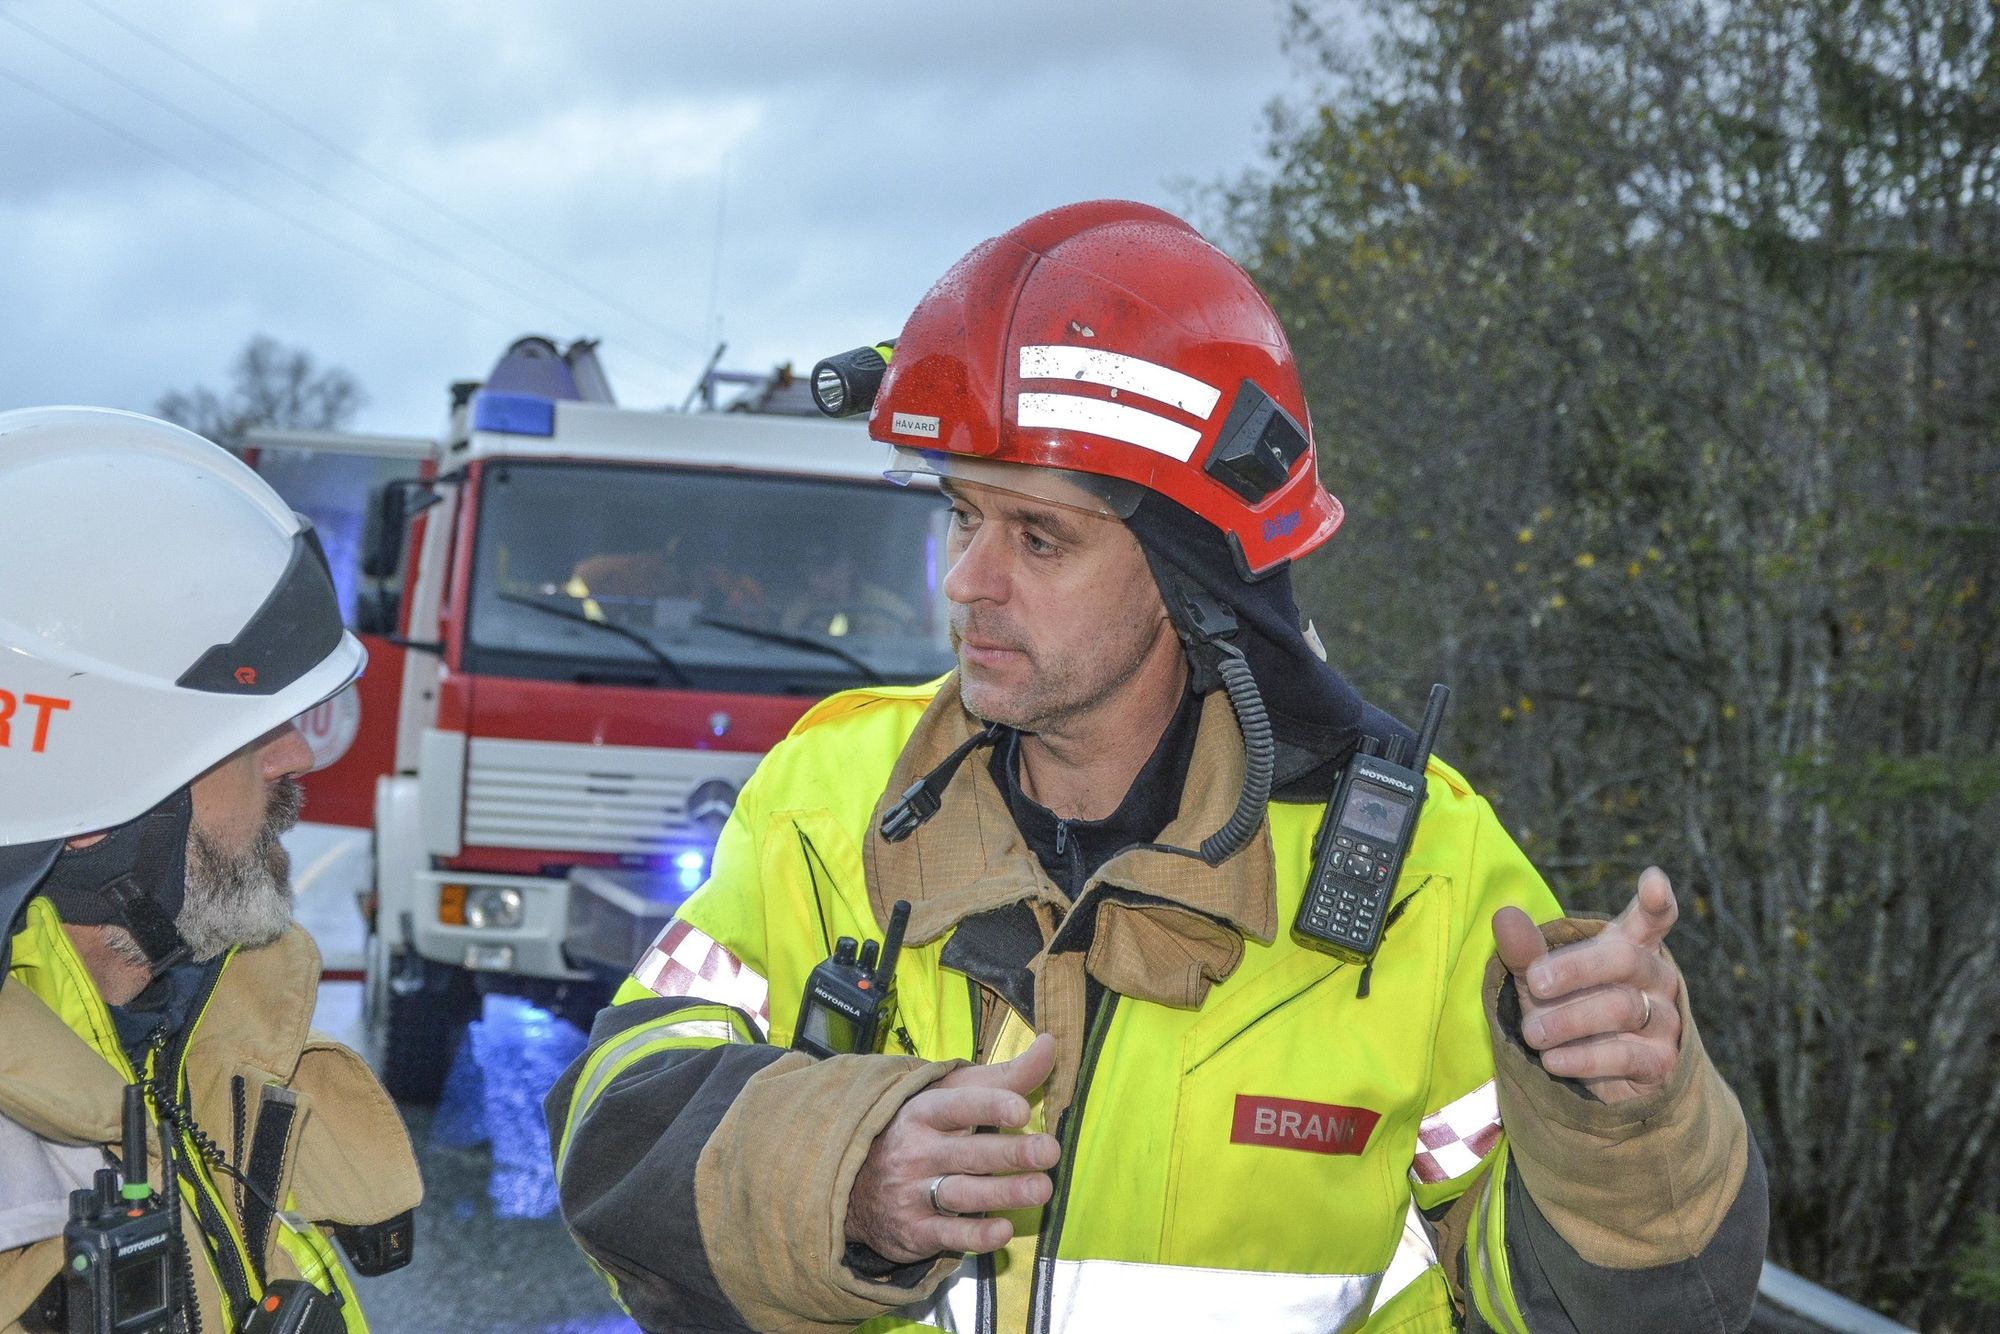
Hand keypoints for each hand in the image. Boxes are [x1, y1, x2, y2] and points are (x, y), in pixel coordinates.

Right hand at [845, 1033, 1061, 1263]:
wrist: (854, 1184)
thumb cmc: (923, 1130)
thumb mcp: (954, 1094)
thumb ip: (1006, 1075)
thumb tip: (1050, 1043)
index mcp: (924, 1112)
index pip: (958, 1106)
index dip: (989, 1106)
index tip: (1021, 1110)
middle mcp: (917, 1152)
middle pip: (968, 1152)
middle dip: (1010, 1152)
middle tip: (1049, 1151)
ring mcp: (914, 1193)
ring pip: (962, 1193)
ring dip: (1004, 1193)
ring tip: (1042, 1189)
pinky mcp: (916, 1231)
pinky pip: (949, 1234)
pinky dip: (975, 1236)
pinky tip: (1003, 1231)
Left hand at [1492, 867, 1682, 1104]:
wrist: (1592, 1077)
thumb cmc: (1565, 1008)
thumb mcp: (1540, 978)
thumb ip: (1525, 950)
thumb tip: (1504, 915)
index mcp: (1630, 947)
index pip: (1651, 919)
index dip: (1655, 901)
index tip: (1653, 880)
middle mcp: (1655, 979)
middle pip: (1626, 959)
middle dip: (1577, 968)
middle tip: (1534, 982)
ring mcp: (1663, 1020)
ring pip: (1622, 1008)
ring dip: (1569, 1020)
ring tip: (1532, 1033)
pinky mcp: (1660, 1062)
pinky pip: (1626, 1056)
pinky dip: (1584, 1059)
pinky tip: (1553, 1060)